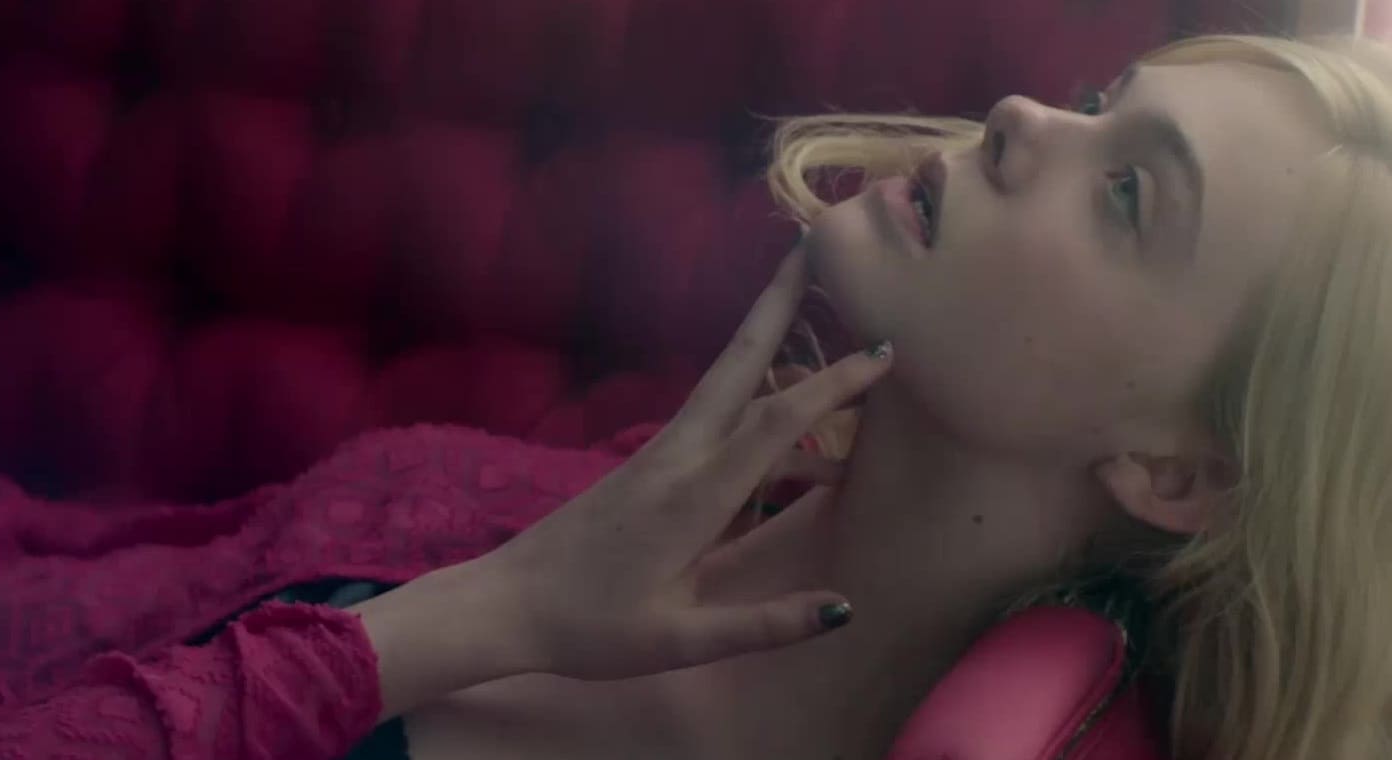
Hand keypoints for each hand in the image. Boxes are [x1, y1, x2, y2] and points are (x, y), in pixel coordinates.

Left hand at [477, 245, 892, 680]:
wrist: (507, 604)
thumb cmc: (590, 629)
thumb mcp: (678, 641)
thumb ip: (763, 624)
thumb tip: (844, 607)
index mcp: (692, 496)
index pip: (776, 422)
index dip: (835, 383)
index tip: (885, 350)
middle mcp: (676, 458)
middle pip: (738, 363)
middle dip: (778, 303)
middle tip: (814, 246)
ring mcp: (658, 455)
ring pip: (726, 383)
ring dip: (770, 339)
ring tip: (818, 308)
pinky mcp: (647, 464)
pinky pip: (715, 417)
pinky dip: (757, 397)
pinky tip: (795, 427)